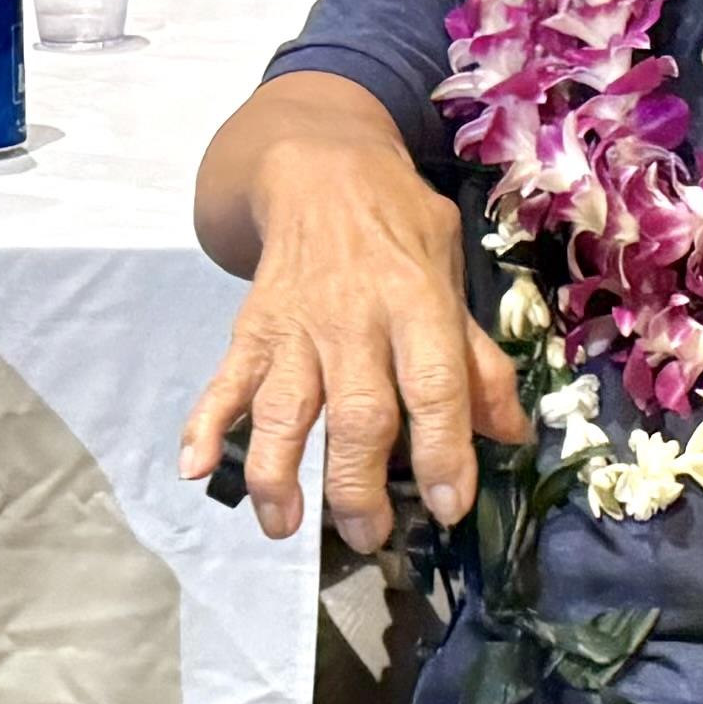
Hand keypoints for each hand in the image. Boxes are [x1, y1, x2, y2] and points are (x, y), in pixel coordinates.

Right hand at [179, 133, 525, 551]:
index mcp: (416, 305)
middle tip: (369, 535)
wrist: (320, 167)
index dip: (444, 451)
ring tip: (284, 526)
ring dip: (277, 471)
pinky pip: (224, 381)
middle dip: (358, 484)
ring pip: (283, 409)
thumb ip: (477, 360)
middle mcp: (354, 321)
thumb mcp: (453, 276)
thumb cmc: (399, 230)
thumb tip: (508, 435)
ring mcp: (295, 328)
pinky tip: (194, 467)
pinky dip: (203, 423)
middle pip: (356, 414)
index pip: (433, 387)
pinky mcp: (252, 330)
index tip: (449, 508)